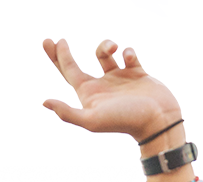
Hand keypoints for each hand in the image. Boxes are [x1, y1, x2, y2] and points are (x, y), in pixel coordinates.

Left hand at [42, 39, 181, 142]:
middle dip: (65, 52)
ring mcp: (119, 79)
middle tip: (58, 39)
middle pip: (78, 64)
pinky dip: (128, 52)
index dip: (57, 56)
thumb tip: (45, 102)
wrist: (157, 121)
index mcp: (90, 94)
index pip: (68, 72)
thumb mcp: (92, 119)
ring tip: (113, 48)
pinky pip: (129, 55)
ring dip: (106, 46)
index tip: (49, 40)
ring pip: (105, 55)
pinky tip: (129, 58)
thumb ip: (68, 113)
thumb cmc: (125, 121)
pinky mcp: (137, 75)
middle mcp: (102, 86)